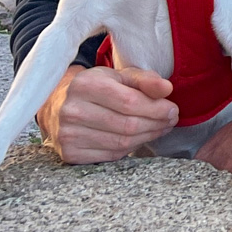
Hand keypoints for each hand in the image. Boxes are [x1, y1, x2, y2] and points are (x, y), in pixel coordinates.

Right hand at [36, 64, 178, 162]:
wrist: (58, 105)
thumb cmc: (96, 88)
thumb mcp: (118, 75)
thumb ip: (145, 79)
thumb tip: (167, 89)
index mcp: (86, 84)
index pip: (130, 102)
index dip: (156, 108)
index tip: (173, 110)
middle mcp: (73, 110)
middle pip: (127, 124)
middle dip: (156, 124)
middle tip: (170, 121)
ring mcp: (68, 134)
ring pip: (121, 143)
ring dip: (147, 137)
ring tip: (159, 129)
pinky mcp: (69, 153)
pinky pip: (110, 155)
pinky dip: (130, 149)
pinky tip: (138, 139)